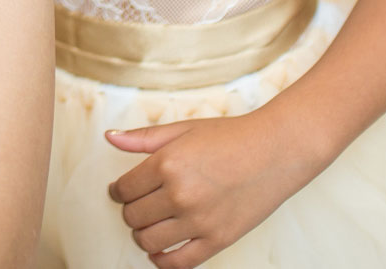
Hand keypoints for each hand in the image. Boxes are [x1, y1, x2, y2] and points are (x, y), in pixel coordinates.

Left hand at [105, 114, 325, 267]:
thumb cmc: (231, 137)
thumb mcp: (183, 129)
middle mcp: (180, 194)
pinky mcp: (218, 239)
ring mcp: (199, 220)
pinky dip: (162, 262)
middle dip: (130, 212)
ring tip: (149, 225)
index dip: (117, 191)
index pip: (123, 190)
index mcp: (167, 163)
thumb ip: (143, 137)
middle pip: (133, 217)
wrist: (276, 150)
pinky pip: (178, 263)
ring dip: (142, 236)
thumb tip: (110, 137)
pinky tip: (160, 251)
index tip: (120, 191)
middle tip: (138, 205)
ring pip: (148, 242)